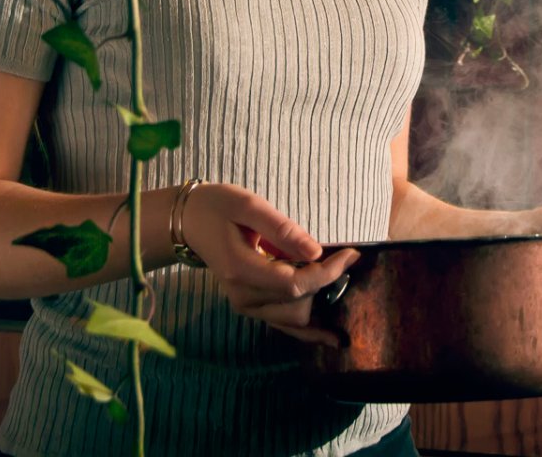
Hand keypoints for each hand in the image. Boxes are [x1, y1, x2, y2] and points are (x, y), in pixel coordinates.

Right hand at [177, 182, 358, 346]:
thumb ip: (282, 229)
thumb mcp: (249, 206)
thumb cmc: (218, 207)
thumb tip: (316, 251)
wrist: (190, 222)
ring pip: (294, 320)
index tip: (351, 254)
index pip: (294, 285)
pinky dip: (309, 328)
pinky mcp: (251, 307)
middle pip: (298, 304)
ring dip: (320, 303)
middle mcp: (243, 297)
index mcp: (241, 270)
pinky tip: (331, 335)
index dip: (327, 273)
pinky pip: (284, 325)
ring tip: (342, 282)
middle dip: (326, 283)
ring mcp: (246, 306)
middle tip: (344, 257)